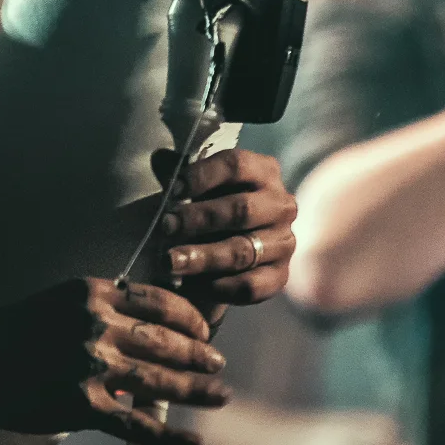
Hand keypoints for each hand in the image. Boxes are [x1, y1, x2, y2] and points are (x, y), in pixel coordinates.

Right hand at [0, 278, 229, 444]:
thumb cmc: (12, 332)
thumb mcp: (57, 301)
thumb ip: (100, 307)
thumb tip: (148, 322)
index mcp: (91, 292)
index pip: (158, 300)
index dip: (189, 317)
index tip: (203, 329)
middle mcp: (94, 325)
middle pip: (166, 340)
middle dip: (198, 355)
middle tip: (217, 363)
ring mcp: (90, 367)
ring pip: (160, 381)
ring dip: (197, 391)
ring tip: (220, 396)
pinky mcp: (82, 407)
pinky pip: (137, 424)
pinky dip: (170, 436)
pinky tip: (195, 442)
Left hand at [157, 148, 296, 314]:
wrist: (229, 247)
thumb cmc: (210, 204)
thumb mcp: (196, 184)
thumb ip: (178, 172)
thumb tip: (160, 158)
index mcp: (264, 172)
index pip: (236, 165)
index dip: (202, 176)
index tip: (172, 189)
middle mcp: (281, 205)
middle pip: (241, 209)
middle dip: (198, 218)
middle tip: (165, 226)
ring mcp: (284, 243)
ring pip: (243, 251)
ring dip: (203, 257)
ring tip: (170, 261)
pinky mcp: (280, 276)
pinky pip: (251, 285)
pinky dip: (219, 287)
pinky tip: (192, 284)